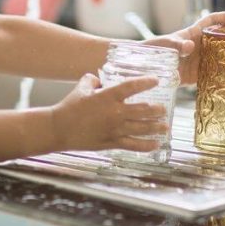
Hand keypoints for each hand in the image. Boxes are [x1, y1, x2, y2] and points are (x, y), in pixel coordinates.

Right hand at [49, 74, 168, 152]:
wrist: (59, 129)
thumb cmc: (69, 106)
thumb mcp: (81, 88)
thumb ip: (92, 81)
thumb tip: (99, 80)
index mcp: (107, 96)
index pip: (131, 87)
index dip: (146, 83)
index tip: (156, 80)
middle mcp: (114, 112)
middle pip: (143, 110)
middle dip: (157, 110)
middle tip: (164, 109)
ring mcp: (114, 129)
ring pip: (142, 128)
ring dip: (156, 127)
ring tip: (165, 126)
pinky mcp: (111, 142)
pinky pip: (133, 145)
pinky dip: (146, 145)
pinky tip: (156, 145)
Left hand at [140, 10, 224, 83]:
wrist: (145, 69)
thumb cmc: (153, 50)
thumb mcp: (165, 44)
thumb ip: (177, 44)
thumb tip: (189, 46)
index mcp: (192, 34)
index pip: (210, 22)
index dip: (224, 18)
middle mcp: (199, 47)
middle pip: (220, 42)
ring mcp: (199, 61)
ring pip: (219, 59)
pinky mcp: (196, 76)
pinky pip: (211, 76)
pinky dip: (221, 79)